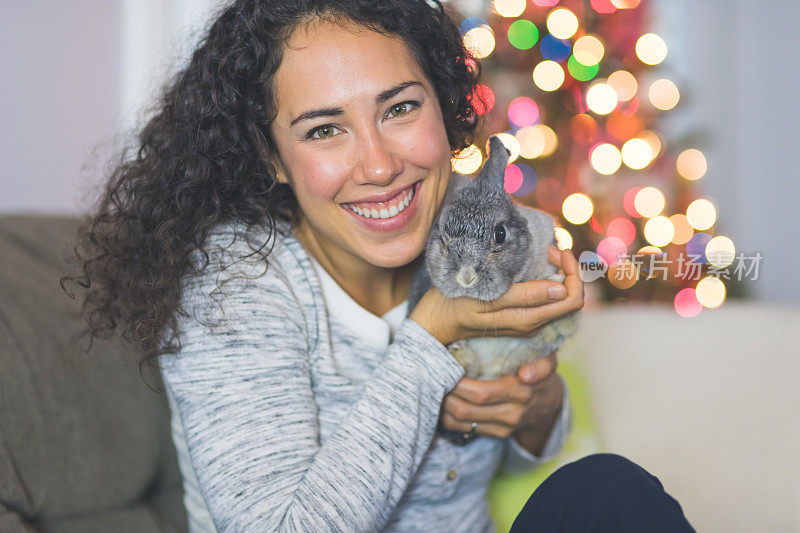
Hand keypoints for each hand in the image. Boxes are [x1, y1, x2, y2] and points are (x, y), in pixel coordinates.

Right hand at [409, 246, 583, 345]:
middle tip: (549, 249)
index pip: (572, 299)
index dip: (572, 273)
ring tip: (541, 253)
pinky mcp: (520, 313)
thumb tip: (560, 289)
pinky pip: (545, 295)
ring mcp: (527, 319)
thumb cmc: (456, 307)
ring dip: (557, 271)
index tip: (556, 251)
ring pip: (558, 294)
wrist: (435, 322)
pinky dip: (546, 276)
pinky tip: (532, 263)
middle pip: (568, 296)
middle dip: (566, 269)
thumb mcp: (487, 300)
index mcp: (529, 320)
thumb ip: (524, 297)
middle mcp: (533, 322)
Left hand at [440, 351, 563, 442]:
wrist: (549, 406)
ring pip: (460, 422)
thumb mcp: (548, 364)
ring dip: (442, 406)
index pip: (483, 393)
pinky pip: (462, 428)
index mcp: (521, 394)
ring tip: (433, 386)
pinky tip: (441, 400)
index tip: (447, 367)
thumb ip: (541, 366)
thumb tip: (526, 374)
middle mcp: (510, 415)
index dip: (460, 384)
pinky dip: (446, 415)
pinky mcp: (493, 435)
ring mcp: (501, 428)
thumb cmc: (541, 375)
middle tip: (433, 375)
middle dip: (445, 393)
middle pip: (466, 409)